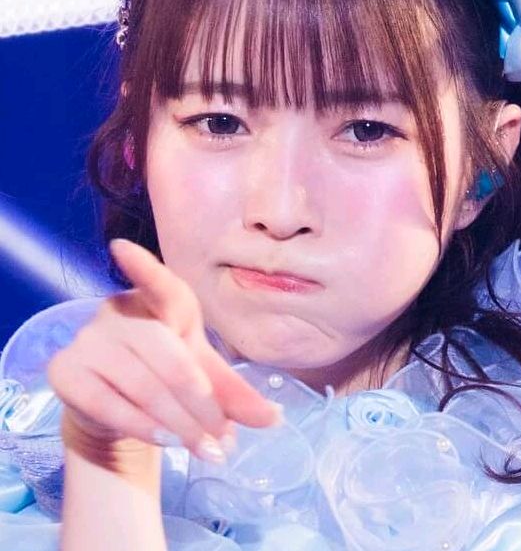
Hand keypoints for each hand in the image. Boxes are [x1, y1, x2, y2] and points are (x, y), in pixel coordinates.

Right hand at [48, 239, 279, 463]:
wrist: (115, 406)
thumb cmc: (166, 374)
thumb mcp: (204, 377)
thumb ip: (235, 393)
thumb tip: (275, 418)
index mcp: (161, 301)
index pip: (157, 283)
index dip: (142, 268)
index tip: (122, 250)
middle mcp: (120, 312)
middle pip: (168, 355)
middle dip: (201, 403)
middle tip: (223, 440)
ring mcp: (89, 340)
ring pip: (142, 384)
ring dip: (180, 424)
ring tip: (207, 450)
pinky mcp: (66, 371)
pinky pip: (108, 403)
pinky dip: (144, 427)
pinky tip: (166, 442)